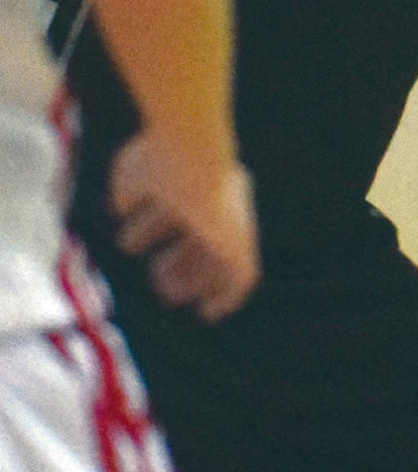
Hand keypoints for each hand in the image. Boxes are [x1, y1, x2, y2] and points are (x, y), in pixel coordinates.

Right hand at [108, 132, 259, 319]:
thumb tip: (121, 208)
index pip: (177, 211)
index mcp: (198, 181)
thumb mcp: (133, 171)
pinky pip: (242, 276)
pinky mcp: (241, 243)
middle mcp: (220, 202)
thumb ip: (127, 190)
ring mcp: (233, 223)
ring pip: (215, 256)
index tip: (131, 245)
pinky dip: (226, 295)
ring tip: (168, 292)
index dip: (154, 229)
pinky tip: (210, 313)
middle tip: (157, 280)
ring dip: (193, 277)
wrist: (192, 158)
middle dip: (177, 260)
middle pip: (200, 237)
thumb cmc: (159, 160)